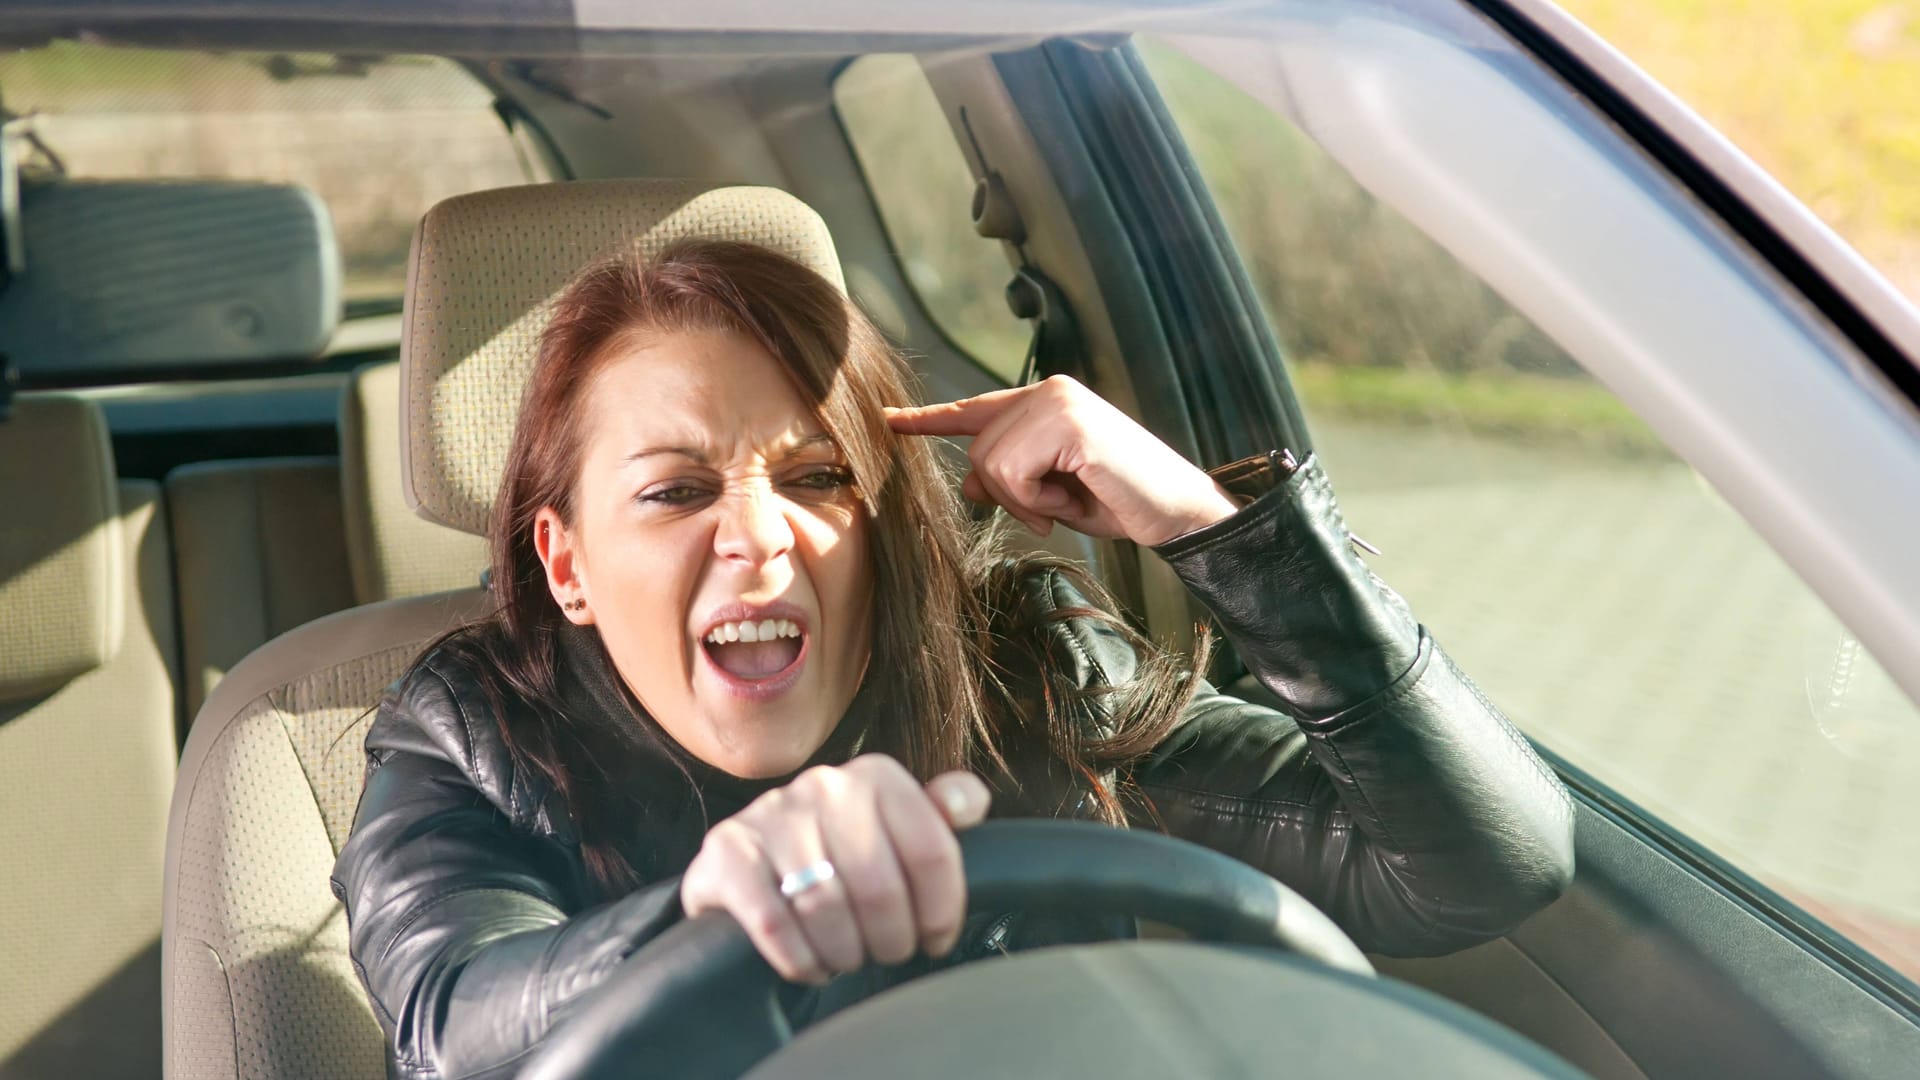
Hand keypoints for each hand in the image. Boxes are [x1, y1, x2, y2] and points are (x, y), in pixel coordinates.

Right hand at [679, 755, 990, 983]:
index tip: (935, 938)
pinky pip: (774, 924)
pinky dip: (800, 959)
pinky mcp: (727, 852)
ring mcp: (771, 815)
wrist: (748, 866)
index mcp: (876, 777)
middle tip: (887, 952)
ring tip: (848, 956)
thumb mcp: (895, 829)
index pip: (933, 852)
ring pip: (827, 909)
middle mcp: (824, 785)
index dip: (942, 910)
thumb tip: (966, 804)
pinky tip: (811, 963)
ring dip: (845, 952)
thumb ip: (942, 813)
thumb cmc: (838, 853)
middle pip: (882, 888)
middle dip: (892, 939)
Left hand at [887, 375, 1238, 546]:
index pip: (973, 409)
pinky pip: (1013, 472)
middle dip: (1007, 493)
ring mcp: (1058, 402)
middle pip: (977, 449)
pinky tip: (1073, 497)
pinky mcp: (1069, 423)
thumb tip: (968, 483)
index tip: (889, 422)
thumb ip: (1007, 480)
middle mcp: (1047, 391)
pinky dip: (1037, 500)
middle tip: (1052, 506)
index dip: (927, 419)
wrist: (1177, 512)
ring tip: (1066, 500)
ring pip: (989, 462)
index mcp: (1042, 403)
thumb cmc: (1120, 501)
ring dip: (1023, 499)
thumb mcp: (1051, 495)